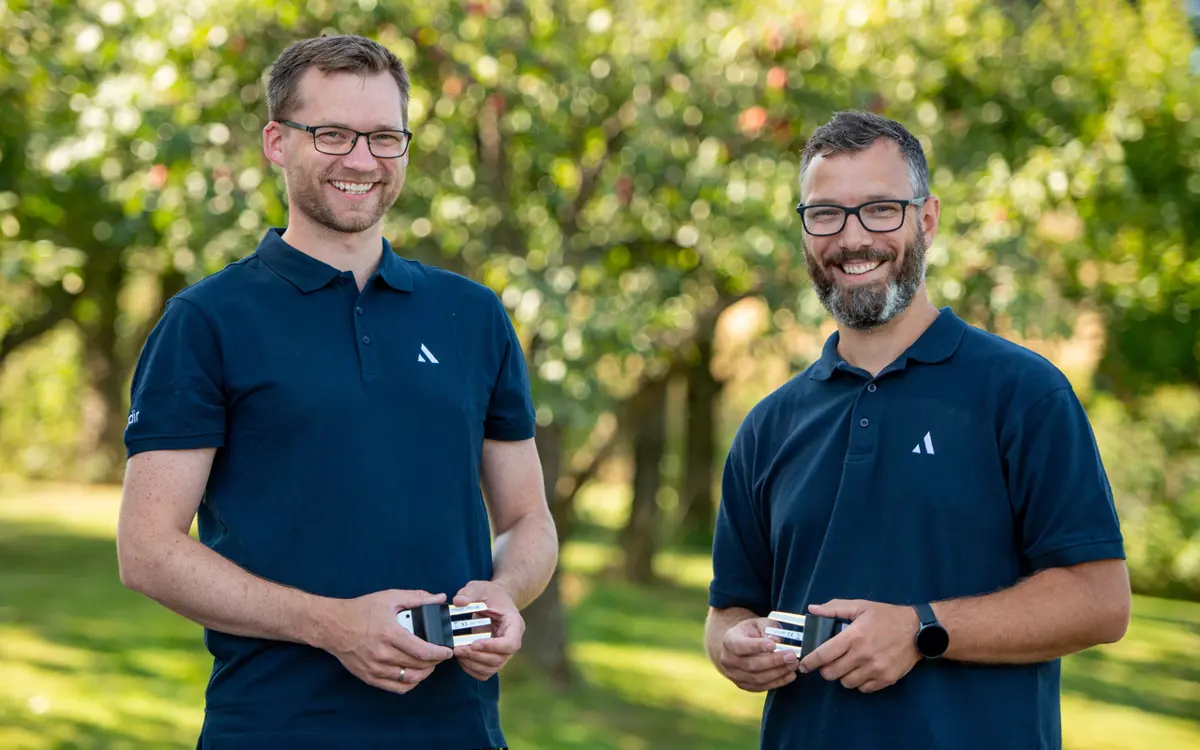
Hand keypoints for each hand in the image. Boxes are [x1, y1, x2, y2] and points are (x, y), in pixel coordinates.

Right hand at [318, 589, 453, 694]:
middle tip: (440, 655)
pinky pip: (396, 687)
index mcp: (390, 634)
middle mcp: (382, 654)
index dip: (440, 653)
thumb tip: (439, 598)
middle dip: (435, 662)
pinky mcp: (369, 677)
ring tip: (429, 664)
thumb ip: (417, 598)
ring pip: (409, 679)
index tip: (448, 651)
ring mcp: (375, 668)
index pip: (422, 651)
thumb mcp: (389, 598)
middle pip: (418, 666)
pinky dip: (409, 683)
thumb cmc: (361, 610)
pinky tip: (413, 673)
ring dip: (424, 673)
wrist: (332, 625)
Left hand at [452, 581, 523, 680]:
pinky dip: (472, 669)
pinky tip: (461, 659)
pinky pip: (485, 672)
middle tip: (458, 649)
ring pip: (492, 668)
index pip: (511, 644)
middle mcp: (512, 641)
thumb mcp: (479, 587)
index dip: (493, 647)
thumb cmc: (490, 594)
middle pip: (499, 659)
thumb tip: (459, 601)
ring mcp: (504, 652)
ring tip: (458, 653)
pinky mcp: (494, 658)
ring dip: (472, 664)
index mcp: (514, 624)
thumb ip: (469, 593)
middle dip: (477, 656)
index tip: (474, 643)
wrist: (495, 600)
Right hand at [717, 617, 799, 691]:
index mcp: (729, 640)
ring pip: (757, 678)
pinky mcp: (743, 685)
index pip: (740, 646)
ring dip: (778, 673)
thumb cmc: (751, 632)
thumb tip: (777, 640)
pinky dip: (777, 682)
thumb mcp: (759, 623)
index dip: (757, 646)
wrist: (740, 645)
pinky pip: (761, 687)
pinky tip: (790, 675)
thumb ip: (768, 628)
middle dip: (774, 661)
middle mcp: (728, 660)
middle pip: (751, 664)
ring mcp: (734, 675)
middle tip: (792, 656)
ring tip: (793, 665)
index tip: (774, 645)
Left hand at [798, 599, 921, 693]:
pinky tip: (861, 671)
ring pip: (846, 683)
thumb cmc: (887, 616)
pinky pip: (863, 689)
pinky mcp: (886, 680)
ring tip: (847, 665)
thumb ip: (835, 608)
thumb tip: (812, 609)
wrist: (918, 631)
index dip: (810, 662)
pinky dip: (858, 682)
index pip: (824, 654)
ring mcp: (875, 669)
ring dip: (842, 676)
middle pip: (832, 673)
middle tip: (829, 663)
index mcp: (853, 636)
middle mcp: (862, 655)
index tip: (804, 665)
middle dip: (826, 669)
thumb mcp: (861, 606)